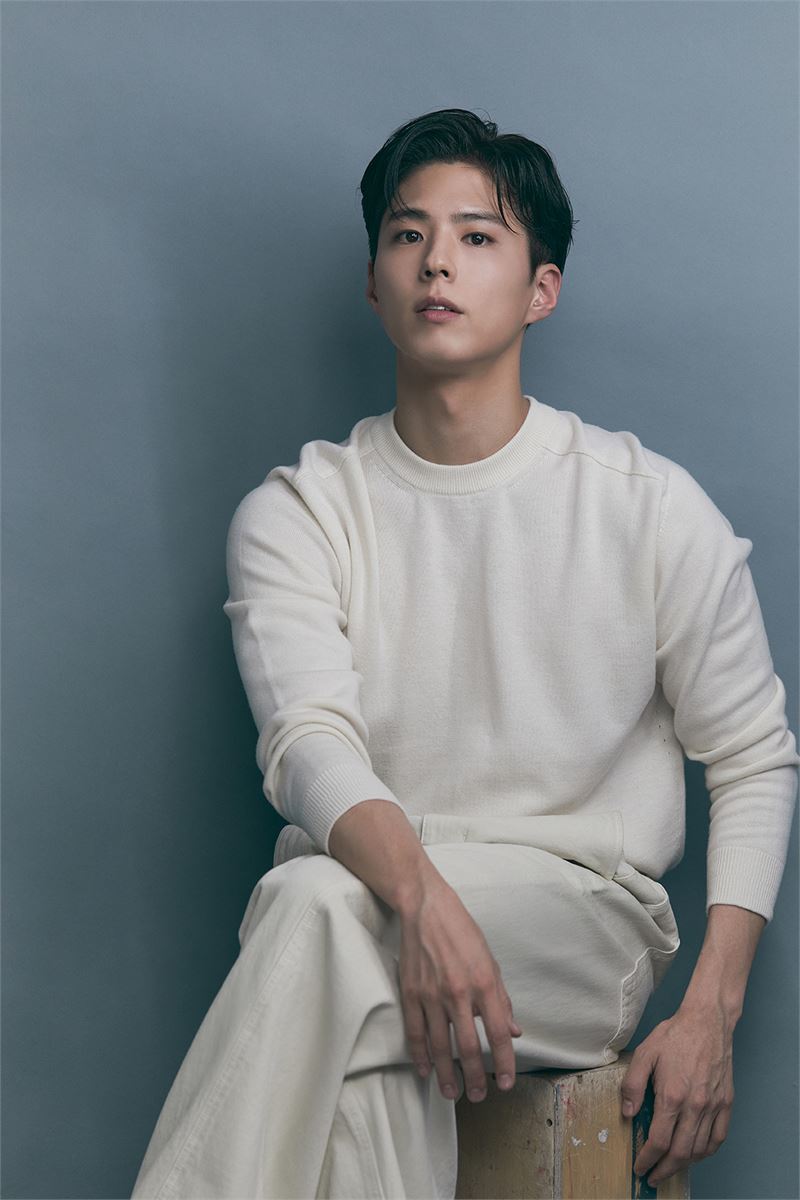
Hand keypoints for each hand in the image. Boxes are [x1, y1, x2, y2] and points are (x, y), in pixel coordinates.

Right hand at [397, 875, 522, 1103]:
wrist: (426, 908)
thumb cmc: (462, 931)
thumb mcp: (490, 960)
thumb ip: (502, 999)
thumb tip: (514, 1031)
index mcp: (484, 983)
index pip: (499, 1033)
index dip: (505, 1062)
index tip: (507, 1082)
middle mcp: (459, 992)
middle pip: (469, 1047)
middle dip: (476, 1077)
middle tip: (478, 1097)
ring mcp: (432, 994)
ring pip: (441, 1045)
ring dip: (447, 1074)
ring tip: (452, 1093)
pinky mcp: (411, 992)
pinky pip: (415, 1031)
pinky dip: (420, 1054)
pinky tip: (425, 1070)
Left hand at [619, 1002, 734, 1185]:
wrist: (707, 1021)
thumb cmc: (675, 1035)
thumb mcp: (644, 1053)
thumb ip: (632, 1084)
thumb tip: (627, 1112)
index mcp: (672, 1095)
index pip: (658, 1140)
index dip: (647, 1158)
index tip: (640, 1167)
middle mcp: (695, 1106)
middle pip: (680, 1153)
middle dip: (664, 1169)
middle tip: (653, 1177)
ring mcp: (713, 1106)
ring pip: (700, 1149)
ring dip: (684, 1165)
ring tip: (670, 1167)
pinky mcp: (726, 1102)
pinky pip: (719, 1137)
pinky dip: (706, 1151)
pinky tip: (697, 1153)